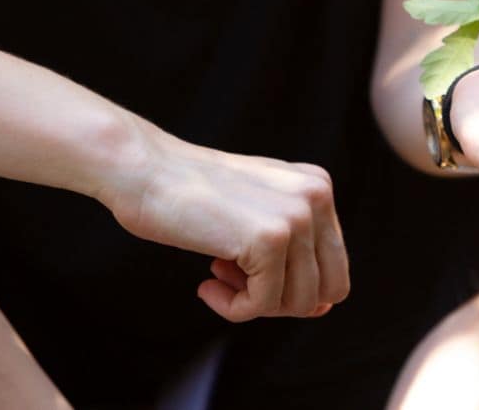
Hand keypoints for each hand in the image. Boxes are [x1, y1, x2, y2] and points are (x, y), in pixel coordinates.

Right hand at [97, 125, 349, 321]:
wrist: (143, 170)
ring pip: (301, 302)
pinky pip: (263, 304)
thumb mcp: (256, 213)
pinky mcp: (270, 238)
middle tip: (237, 282)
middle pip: (330, 289)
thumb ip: (294, 252)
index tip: (249, 273)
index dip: (293, 286)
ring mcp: (298, 216)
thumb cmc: (191, 196)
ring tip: (218, 276)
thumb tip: (323, 308)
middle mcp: (317, 197)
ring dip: (256, 303)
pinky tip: (206, 286)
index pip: (334, 267)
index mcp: (319, 188)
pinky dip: (232, 308)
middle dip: (284, 300)